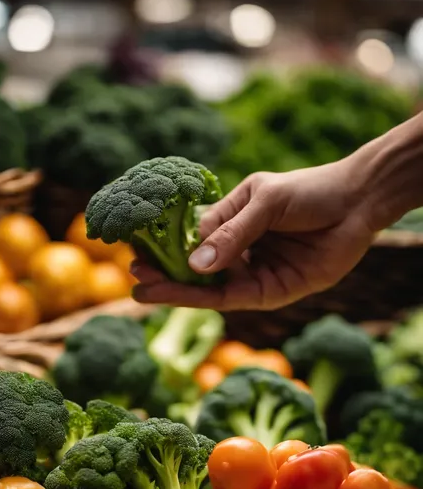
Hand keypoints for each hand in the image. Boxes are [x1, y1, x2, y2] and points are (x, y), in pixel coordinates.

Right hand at [132, 157, 376, 310]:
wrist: (355, 203)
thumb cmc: (309, 192)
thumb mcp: (263, 203)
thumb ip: (231, 232)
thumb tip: (194, 264)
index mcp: (232, 224)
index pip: (190, 239)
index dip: (164, 248)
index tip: (135, 251)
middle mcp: (239, 251)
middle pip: (195, 269)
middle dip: (164, 274)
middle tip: (133, 279)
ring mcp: (254, 273)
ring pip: (209, 287)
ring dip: (177, 290)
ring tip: (144, 290)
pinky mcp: (272, 291)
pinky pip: (234, 297)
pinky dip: (208, 295)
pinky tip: (184, 291)